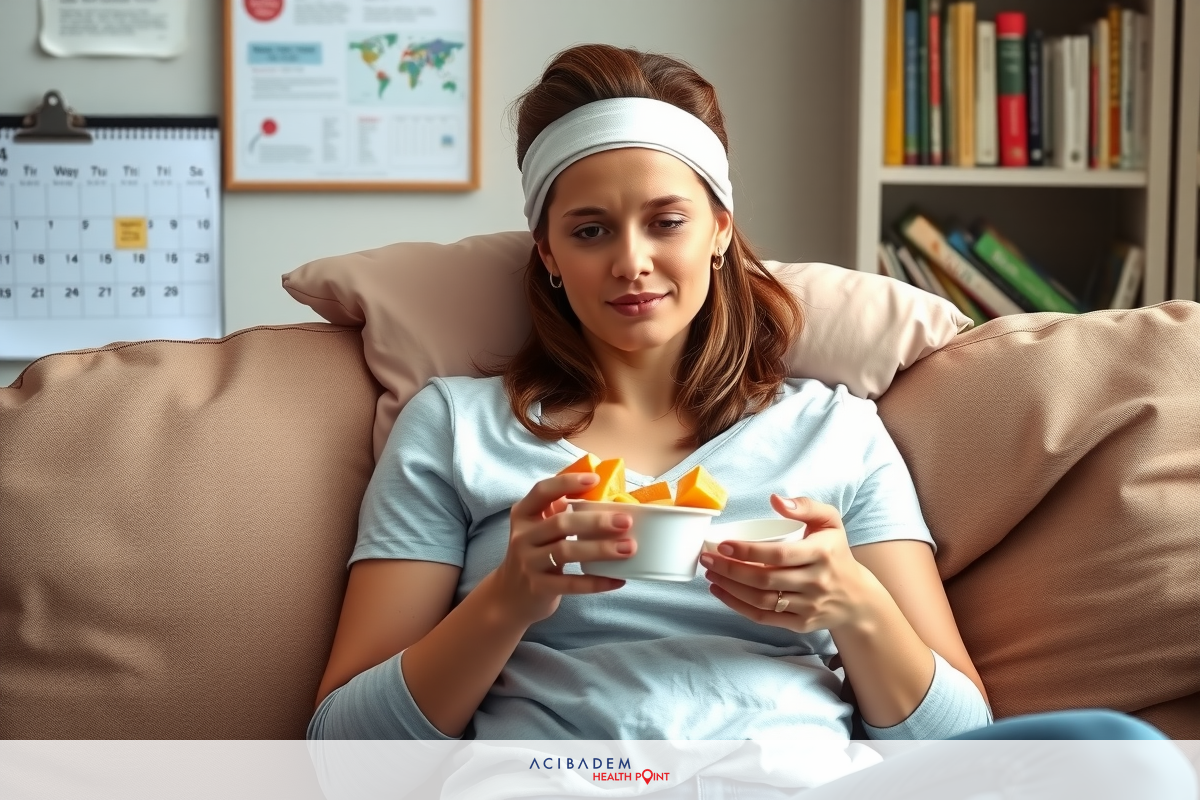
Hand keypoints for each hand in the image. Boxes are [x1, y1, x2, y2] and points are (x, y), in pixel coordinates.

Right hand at [489, 472, 634, 625]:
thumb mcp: (539, 529)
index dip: (567, 482)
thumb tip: (607, 496)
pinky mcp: (538, 587)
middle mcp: (522, 536)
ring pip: (565, 551)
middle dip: (596, 521)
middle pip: (560, 523)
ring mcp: (528, 562)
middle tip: (625, 521)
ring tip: (628, 548)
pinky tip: (618, 580)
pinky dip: (596, 582)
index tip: (595, 479)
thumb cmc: (535, 554)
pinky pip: (571, 584)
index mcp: (524, 515)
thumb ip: (561, 512)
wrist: (511, 597)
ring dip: (600, 549)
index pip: (542, 491)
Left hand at [699, 494, 873, 634]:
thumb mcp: (830, 522)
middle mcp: (816, 582)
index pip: (779, 555)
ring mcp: (808, 606)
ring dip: (730, 588)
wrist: (857, 597)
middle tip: (707, 559)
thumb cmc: (836, 552)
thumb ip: (806, 506)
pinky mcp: (800, 624)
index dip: (748, 552)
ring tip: (711, 574)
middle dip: (730, 570)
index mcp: (822, 554)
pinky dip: (738, 606)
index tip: (724, 545)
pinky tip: (721, 592)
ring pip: (761, 600)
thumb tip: (775, 500)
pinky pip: (763, 617)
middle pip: (765, 579)